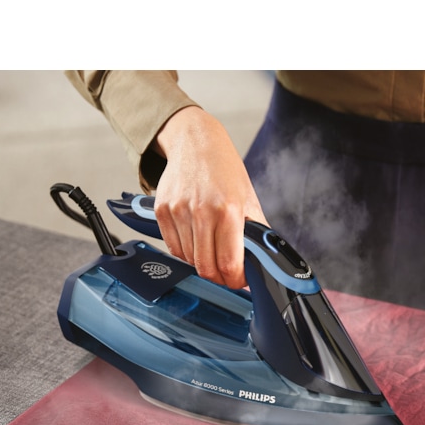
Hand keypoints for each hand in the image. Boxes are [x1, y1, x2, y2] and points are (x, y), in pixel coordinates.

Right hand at [152, 106, 267, 288]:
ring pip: (188, 260)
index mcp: (228, 210)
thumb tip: (262, 263)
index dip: (235, 280)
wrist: (195, 142)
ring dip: (202, 262)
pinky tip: (196, 240)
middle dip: (219, 277)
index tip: (240, 281)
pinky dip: (185, 252)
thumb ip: (256, 233)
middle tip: (227, 274)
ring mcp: (178, 211)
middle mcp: (201, 211)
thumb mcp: (248, 199)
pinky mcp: (161, 211)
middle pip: (205, 267)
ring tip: (212, 249)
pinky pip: (173, 247)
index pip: (228, 263)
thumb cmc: (224, 171)